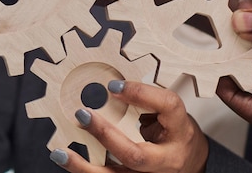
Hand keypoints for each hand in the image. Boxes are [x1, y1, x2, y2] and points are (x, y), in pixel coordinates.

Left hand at [50, 81, 207, 172]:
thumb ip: (145, 100)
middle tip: (82, 114)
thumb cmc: (174, 132)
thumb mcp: (168, 111)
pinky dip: (85, 171)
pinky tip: (68, 160)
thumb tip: (109, 88)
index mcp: (179, 130)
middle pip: (135, 155)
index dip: (141, 94)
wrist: (191, 162)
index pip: (167, 107)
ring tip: (60, 152)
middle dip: (105, 135)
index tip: (113, 86)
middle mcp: (166, 159)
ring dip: (84, 166)